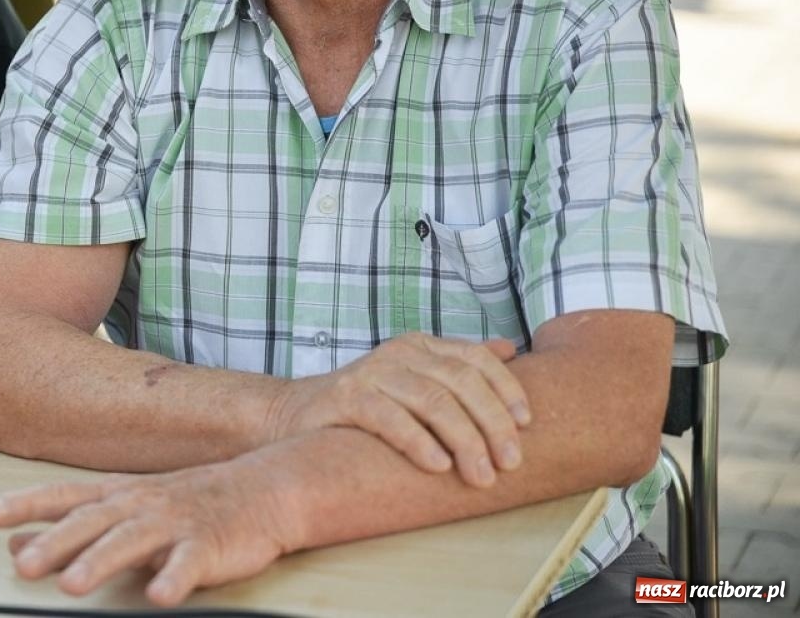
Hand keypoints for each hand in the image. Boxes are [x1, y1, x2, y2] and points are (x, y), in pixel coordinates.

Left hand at [0, 457, 299, 606]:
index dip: (26, 505)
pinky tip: (158, 597)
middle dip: (56, 543)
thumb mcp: (122, 509)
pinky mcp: (208, 546)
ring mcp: (174, 524)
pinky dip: (173, 579)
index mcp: (116, 497)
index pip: (63, 497)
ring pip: (131, 542)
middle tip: (23, 566)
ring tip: (72, 586)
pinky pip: (188, 564)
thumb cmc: (184, 504)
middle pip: (91, 523)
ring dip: (100, 562)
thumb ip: (69, 527)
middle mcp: (139, 505)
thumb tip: (14, 544)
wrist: (263, 489)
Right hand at [274, 333, 530, 486]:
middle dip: (492, 424)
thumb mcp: (414, 380)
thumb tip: (508, 350)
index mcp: (420, 346)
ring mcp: (371, 373)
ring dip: (464, 440)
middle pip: (460, 382)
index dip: (506, 389)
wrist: (295, 414)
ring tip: (480, 475)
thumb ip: (457, 365)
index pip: (475, 359)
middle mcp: (398, 353)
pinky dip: (419, 442)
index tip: (527, 425)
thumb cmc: (364, 404)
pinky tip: (438, 465)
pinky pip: (391, 418)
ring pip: (432, 400)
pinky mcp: (346, 398)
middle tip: (511, 462)